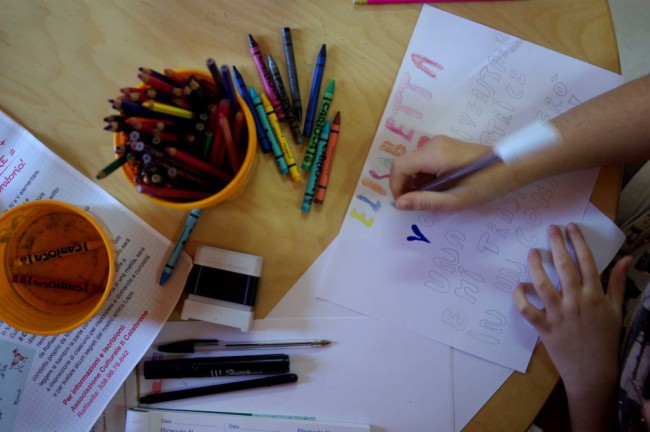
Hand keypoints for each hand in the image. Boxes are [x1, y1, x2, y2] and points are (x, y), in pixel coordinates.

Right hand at [389, 135, 504, 211]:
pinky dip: (424, 175)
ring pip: (413, 163)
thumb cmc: (486, 184)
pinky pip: (423, 160)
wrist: (511, 166)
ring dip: (415, 181)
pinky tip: (439, 187)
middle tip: (419, 203)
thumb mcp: (455, 200)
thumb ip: (425, 201)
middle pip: (404, 164)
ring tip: (432, 196)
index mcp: (434, 154)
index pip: (399, 166)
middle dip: (405, 185)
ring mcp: (438, 143)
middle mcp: (432, 144)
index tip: (404, 203)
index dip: (395, 186)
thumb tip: (398, 204)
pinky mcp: (444, 146)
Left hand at [513, 223, 631, 430]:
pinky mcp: (545, 328)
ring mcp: (559, 315)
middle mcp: (577, 302)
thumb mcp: (616, 309)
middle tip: (550, 229)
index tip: (570, 228)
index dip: (578, 242)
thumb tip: (627, 258)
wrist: (593, 372)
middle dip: (557, 245)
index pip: (586, 262)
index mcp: (595, 296)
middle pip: (565, 268)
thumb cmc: (605, 338)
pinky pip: (528, 310)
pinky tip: (518, 286)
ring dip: (536, 266)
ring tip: (532, 251)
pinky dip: (520, 298)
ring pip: (543, 285)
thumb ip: (618, 282)